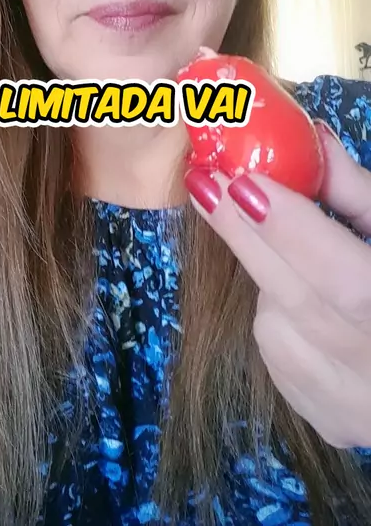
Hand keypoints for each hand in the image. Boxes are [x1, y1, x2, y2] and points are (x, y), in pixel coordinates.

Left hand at [184, 121, 370, 448]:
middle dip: (243, 235)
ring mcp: (349, 405)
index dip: (289, 231)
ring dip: (269, 277)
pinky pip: (279, 354)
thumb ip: (361, 195)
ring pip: (277, 328)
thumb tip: (312, 138)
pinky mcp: (329, 420)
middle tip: (203, 183)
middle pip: (295, 301)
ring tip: (291, 253)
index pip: (342, 278)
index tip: (240, 181)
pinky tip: (307, 304)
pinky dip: (279, 317)